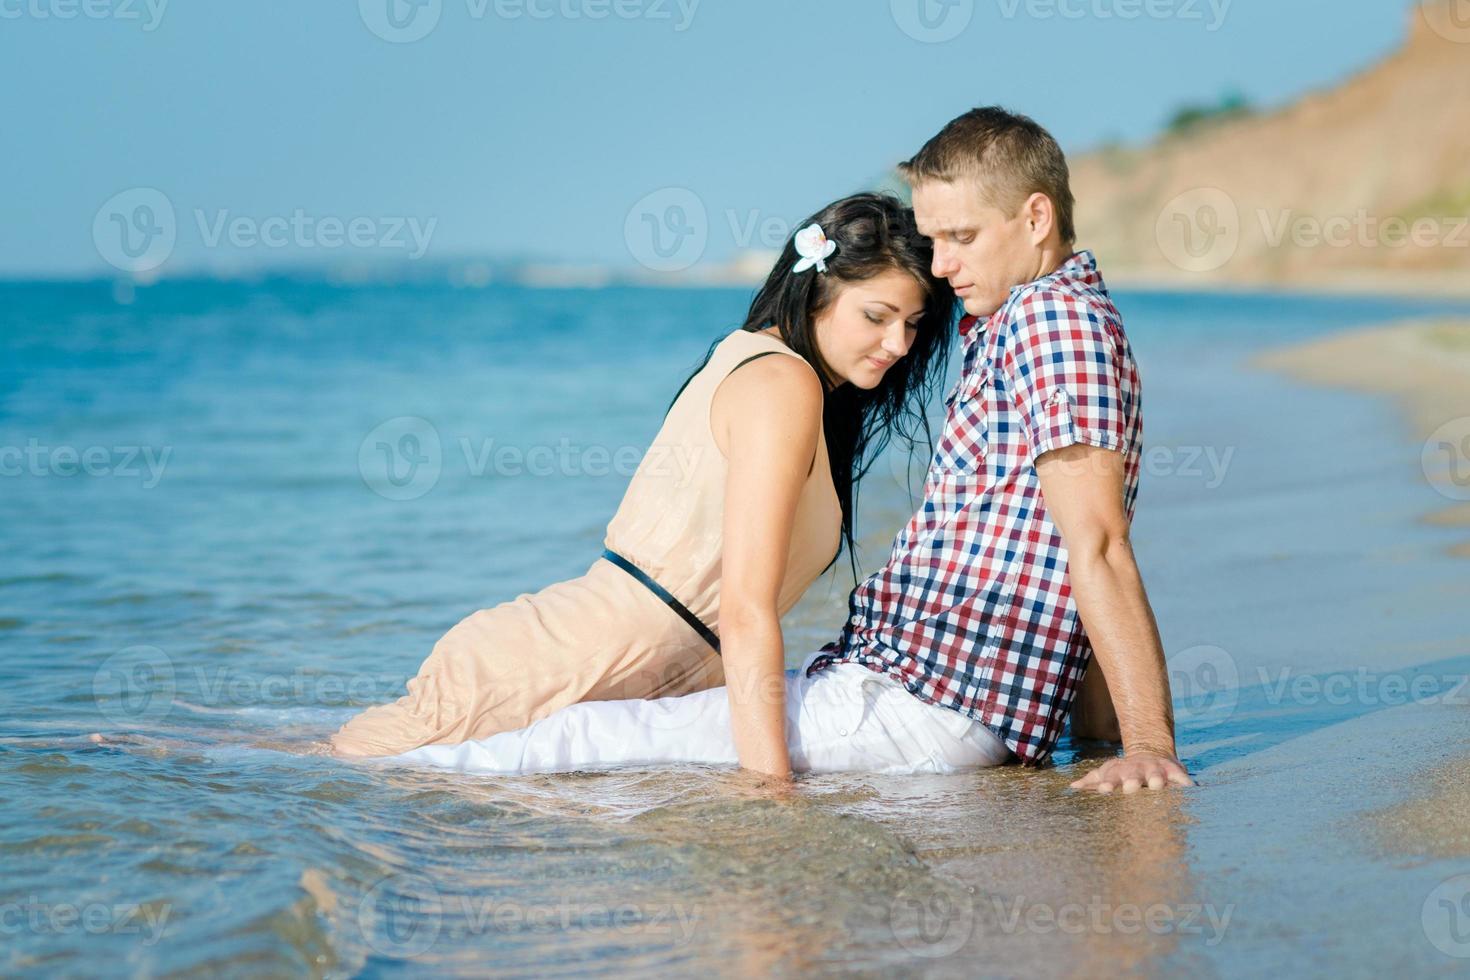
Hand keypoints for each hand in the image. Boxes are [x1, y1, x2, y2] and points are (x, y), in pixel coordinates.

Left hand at [1069, 750, 1193, 792]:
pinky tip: (1189, 787)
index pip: (1111, 777)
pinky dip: (1185, 781)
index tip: (1103, 790)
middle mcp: (1138, 770)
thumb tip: (1073, 787)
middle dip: (1132, 780)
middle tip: (1130, 788)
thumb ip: (1093, 780)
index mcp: (1119, 772)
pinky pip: (1181, 776)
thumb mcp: (1109, 773)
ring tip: (1157, 785)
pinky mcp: (1175, 771)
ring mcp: (1157, 769)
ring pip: (1157, 774)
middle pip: (1133, 774)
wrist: (1151, 753)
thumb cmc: (1126, 771)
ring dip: (1156, 779)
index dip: (1107, 783)